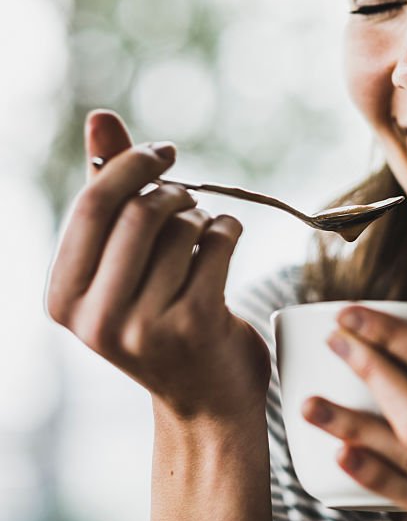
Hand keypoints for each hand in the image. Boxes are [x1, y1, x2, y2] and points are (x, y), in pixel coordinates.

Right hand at [46, 110, 269, 422]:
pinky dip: (228, 227)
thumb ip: (109, 196)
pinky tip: (226, 237)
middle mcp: (96, 318)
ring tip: (204, 231)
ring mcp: (146, 326)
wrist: (207, 403)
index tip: (161, 153)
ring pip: (182, 228)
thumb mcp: (122, 268)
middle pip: (138, 213)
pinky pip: (217, 242)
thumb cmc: (161, 322)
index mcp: (63, 299)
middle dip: (172, 191)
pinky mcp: (197, 324)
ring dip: (202, 216)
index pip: (91, 208)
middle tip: (188, 194)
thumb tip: (100, 118)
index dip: (130, 166)